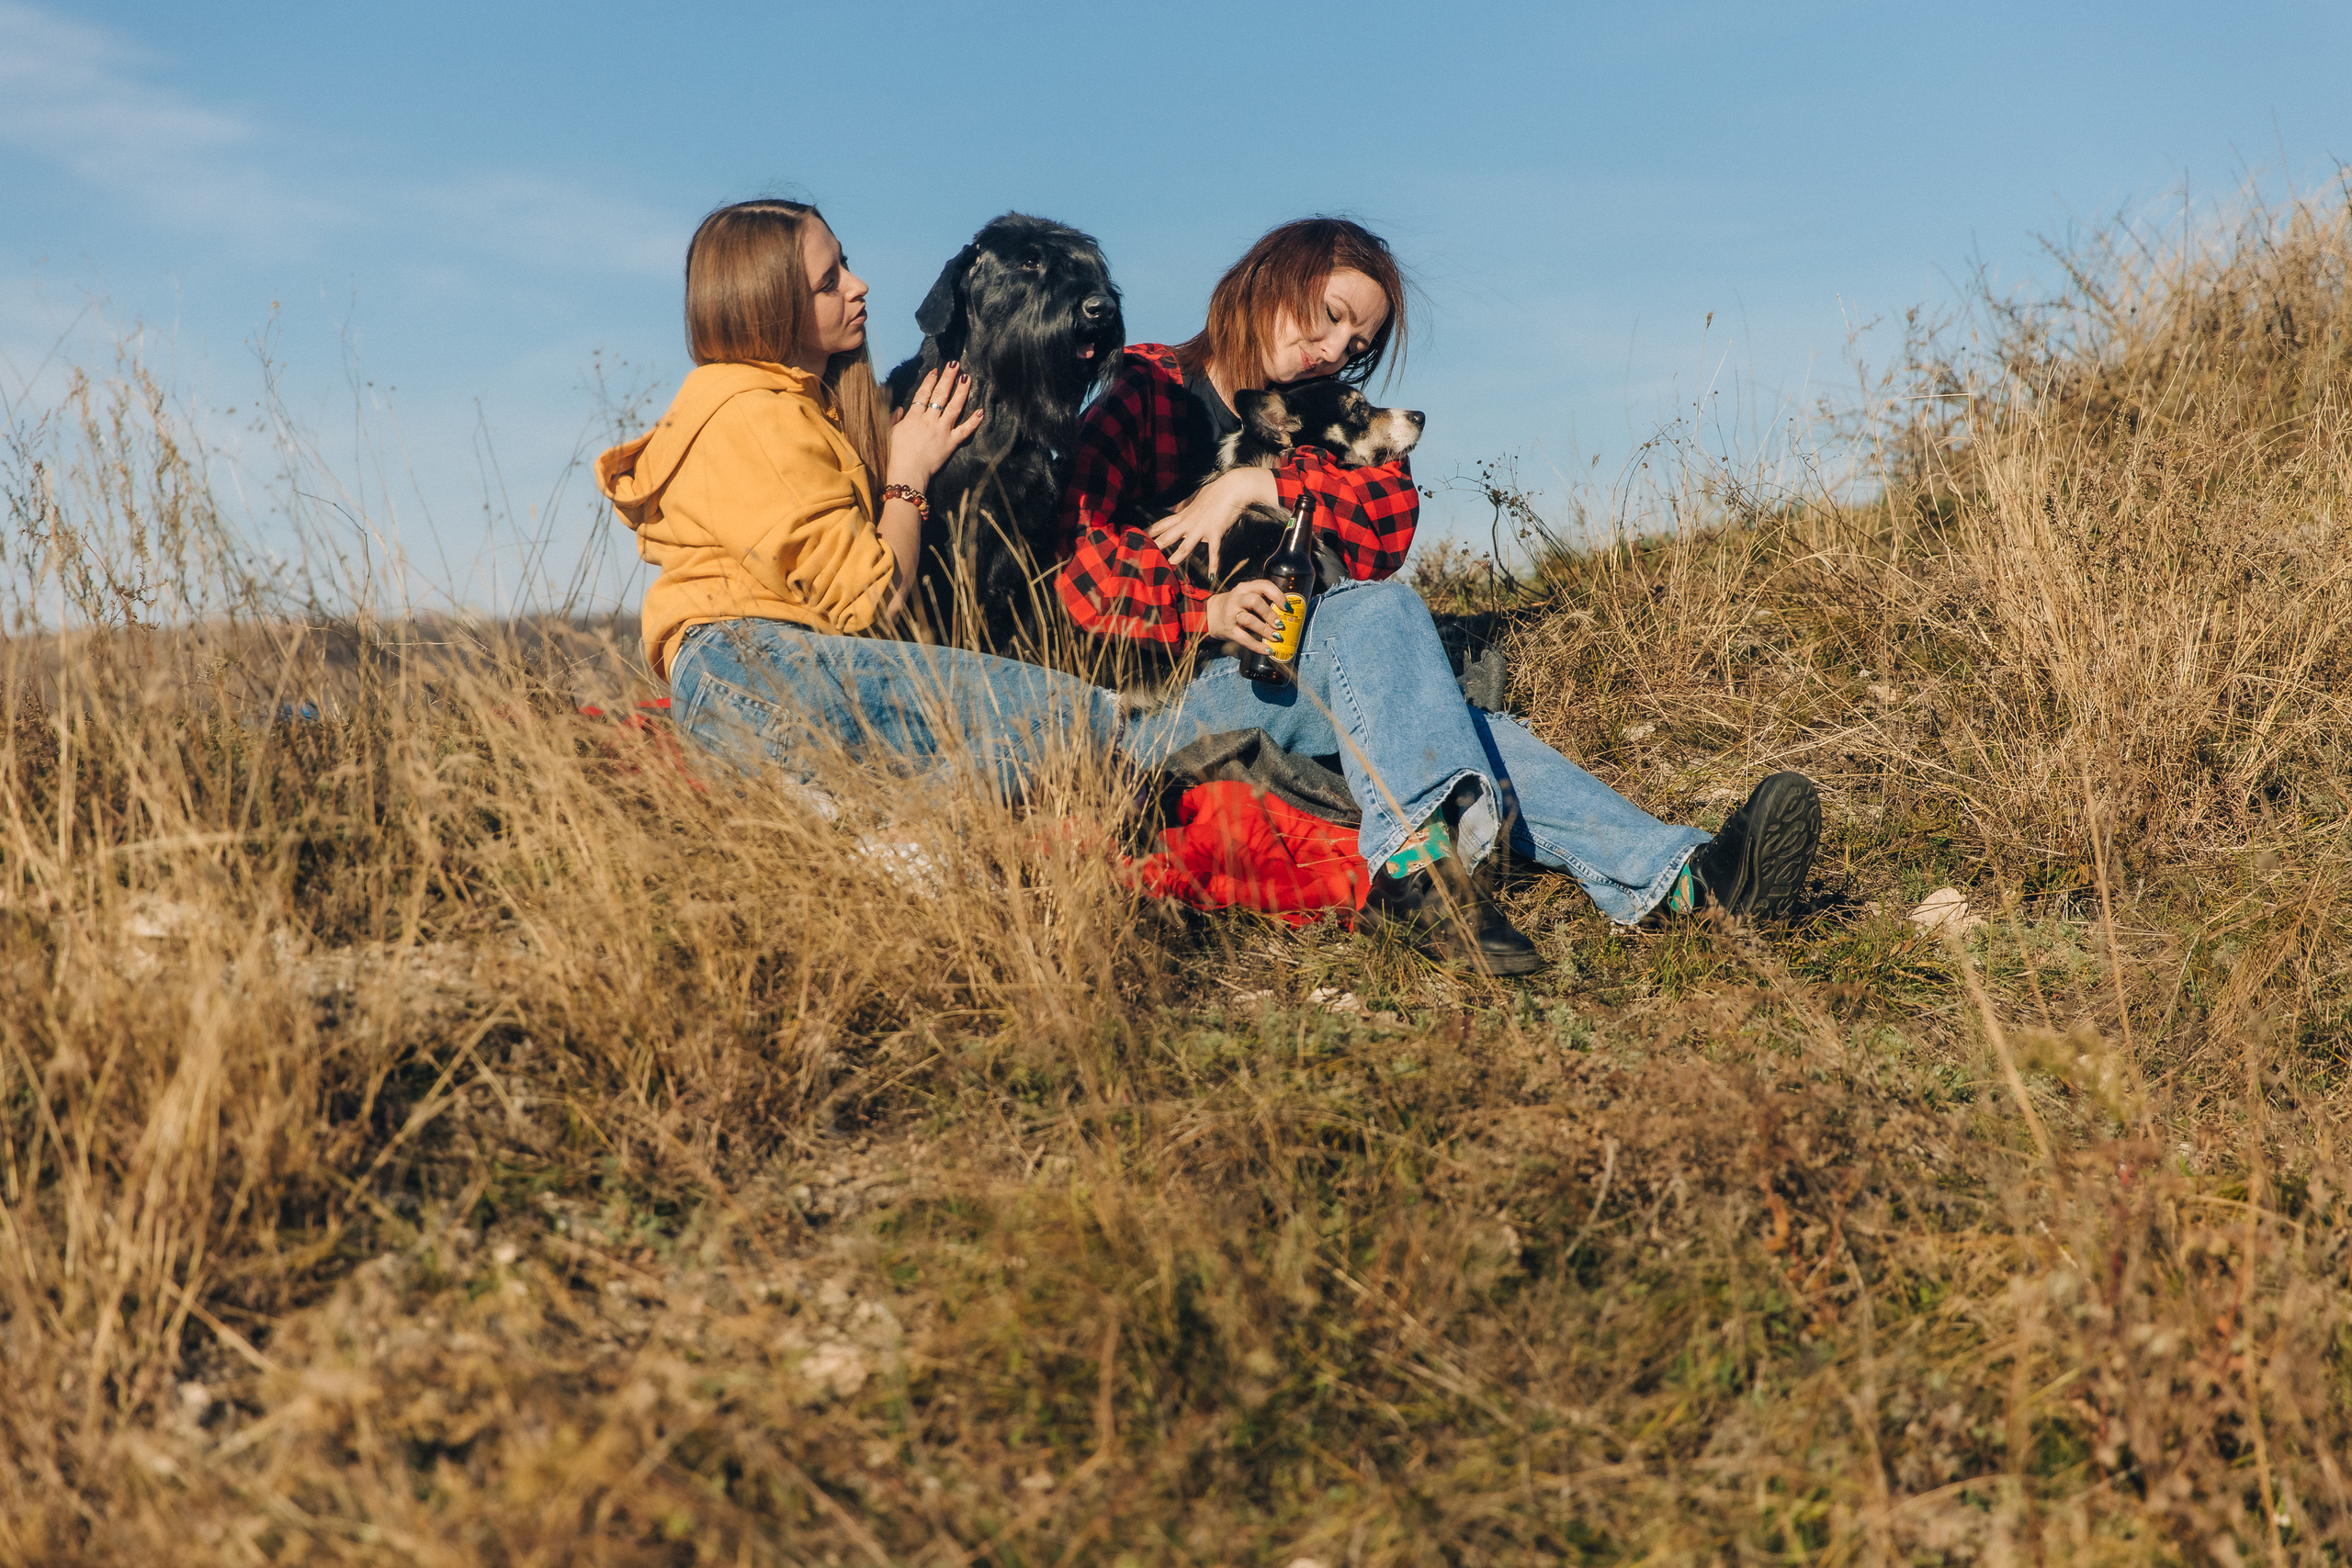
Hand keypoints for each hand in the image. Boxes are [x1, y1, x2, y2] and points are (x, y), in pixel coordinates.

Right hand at [887, 363, 983, 489]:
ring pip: (954, 407)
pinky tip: (981, 411)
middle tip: (955, 364)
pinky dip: (973, 421)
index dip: (930, 381)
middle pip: (940, 395)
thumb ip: (895, 419)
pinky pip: (964, 431)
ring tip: (967, 378)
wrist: (907, 473)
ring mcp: (941, 431)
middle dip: (948, 377)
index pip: (923, 394)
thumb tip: (900, 409)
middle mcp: (929, 420)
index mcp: (913, 417)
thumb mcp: (889, 433)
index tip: (936, 370)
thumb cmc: (895, 455)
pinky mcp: (950, 443)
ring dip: (961, 391)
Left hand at [1147, 466, 1278, 575]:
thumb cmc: (1217, 490)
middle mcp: (1189, 523)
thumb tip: (1170, 507)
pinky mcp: (1215, 532)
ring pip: (1185, 546)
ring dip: (1177, 557)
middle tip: (1143, 554)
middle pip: (1169, 536)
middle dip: (1156, 545)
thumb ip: (1182, 504)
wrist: (1234, 487)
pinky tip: (1212, 577)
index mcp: (1184, 515)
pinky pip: (1214, 552)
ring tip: (1169, 567)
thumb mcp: (1196, 496)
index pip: (1163, 524)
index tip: (1138, 535)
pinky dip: (1214, 565)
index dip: (1150, 531)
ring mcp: (1201, 529)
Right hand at [1204, 580, 1287, 653]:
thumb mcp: (1247, 597)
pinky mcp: (1229, 630)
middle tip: (1280, 625)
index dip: (1278, 595)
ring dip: (1265, 630)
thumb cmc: (1237, 606)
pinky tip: (1268, 650)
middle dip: (1270, 614)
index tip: (1287, 607)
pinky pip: (1244, 639)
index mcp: (1245, 588)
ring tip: (1276, 637)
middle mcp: (1237, 598)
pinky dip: (1257, 646)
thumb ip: (1263, 601)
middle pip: (1255, 601)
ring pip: (1249, 620)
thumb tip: (1287, 614)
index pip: (1263, 586)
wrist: (1211, 614)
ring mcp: (1231, 614)